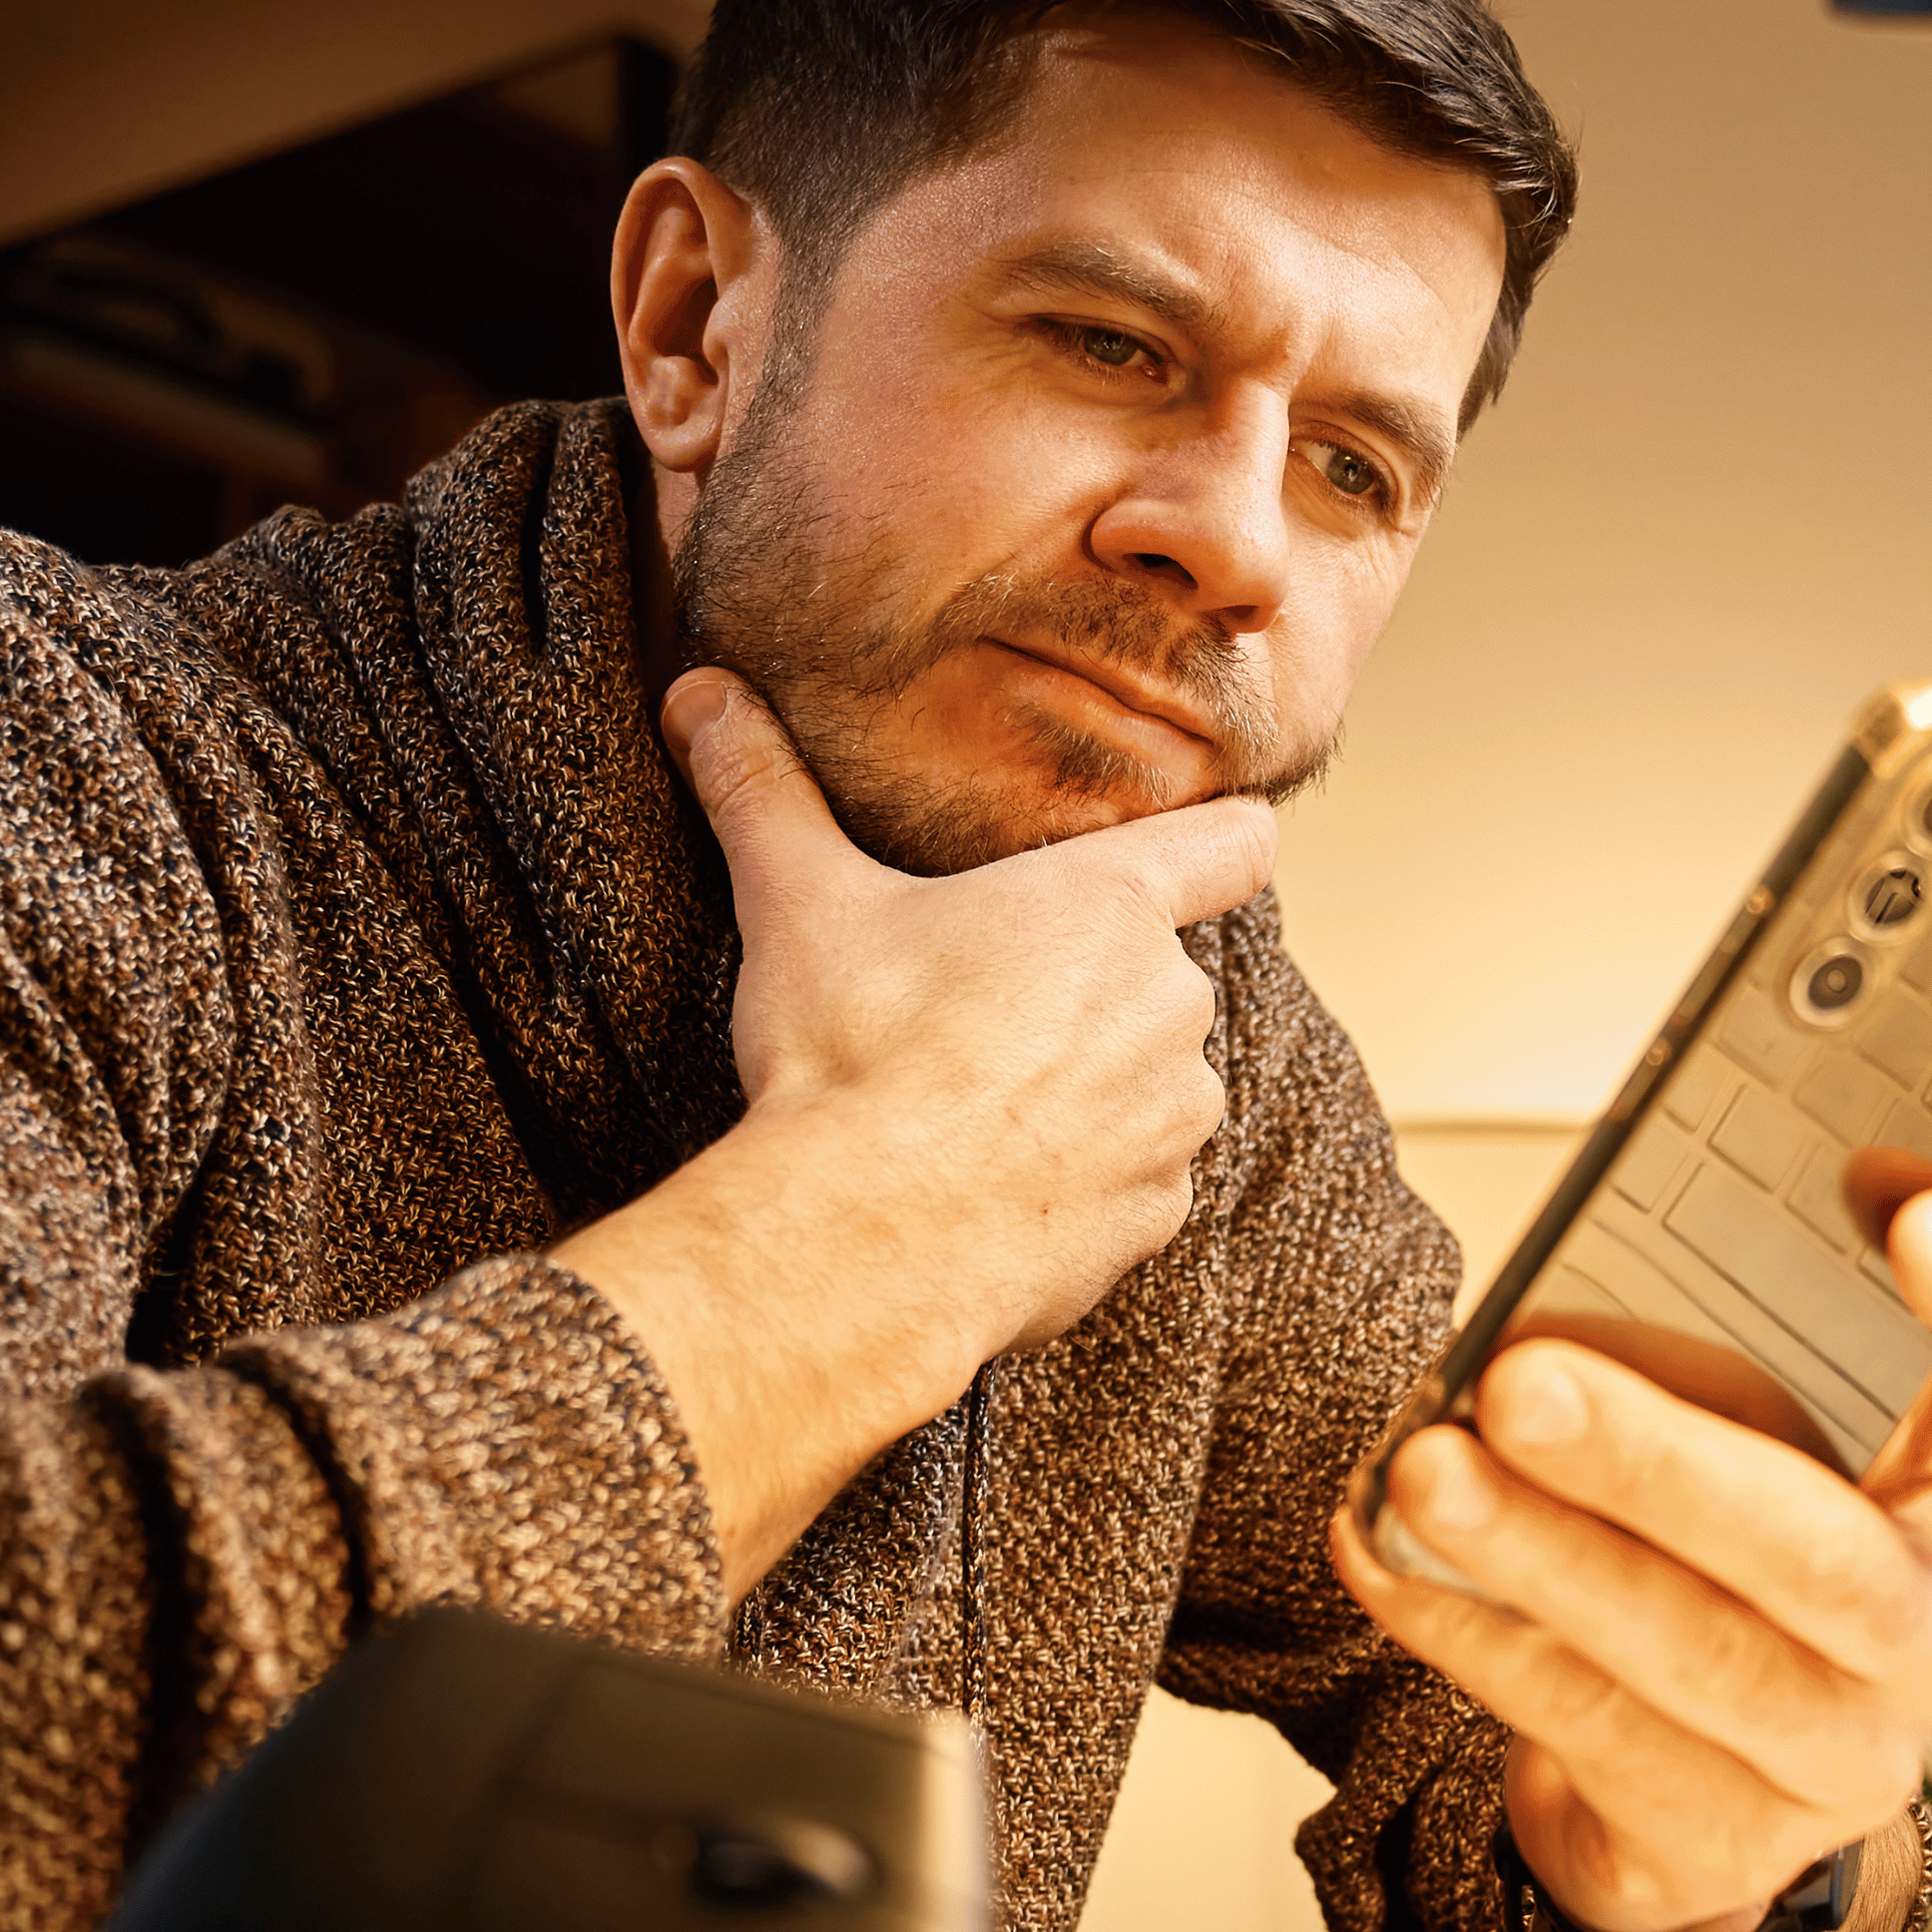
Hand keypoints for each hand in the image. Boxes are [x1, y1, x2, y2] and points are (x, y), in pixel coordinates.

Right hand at [553, 669, 1275, 1582]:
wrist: (861, 1240)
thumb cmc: (848, 1054)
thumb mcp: (797, 906)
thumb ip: (760, 791)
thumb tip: (698, 691)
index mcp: (1109, 906)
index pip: (1233, 841)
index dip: (1222, 837)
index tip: (1196, 847)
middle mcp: (1171, 1003)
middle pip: (1157, 973)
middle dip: (1086, 990)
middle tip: (980, 1013)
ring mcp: (1174, 1117)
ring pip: (1151, 1082)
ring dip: (1091, 1089)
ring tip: (978, 1108)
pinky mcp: (1157, 1214)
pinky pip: (1135, 1183)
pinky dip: (1082, 1182)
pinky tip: (995, 1187)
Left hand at [1333, 1188, 1931, 1931]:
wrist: (1675, 1812)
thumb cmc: (1706, 1579)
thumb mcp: (1732, 1459)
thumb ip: (1689, 1383)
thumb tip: (1538, 1336)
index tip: (1912, 1213)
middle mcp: (1921, 1637)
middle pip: (1827, 1553)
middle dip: (1661, 1463)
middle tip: (1522, 1381)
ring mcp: (1837, 1756)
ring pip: (1693, 1652)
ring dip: (1541, 1554)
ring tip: (1426, 1473)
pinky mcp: (1721, 1838)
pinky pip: (1588, 1724)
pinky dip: (1474, 1632)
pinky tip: (1391, 1558)